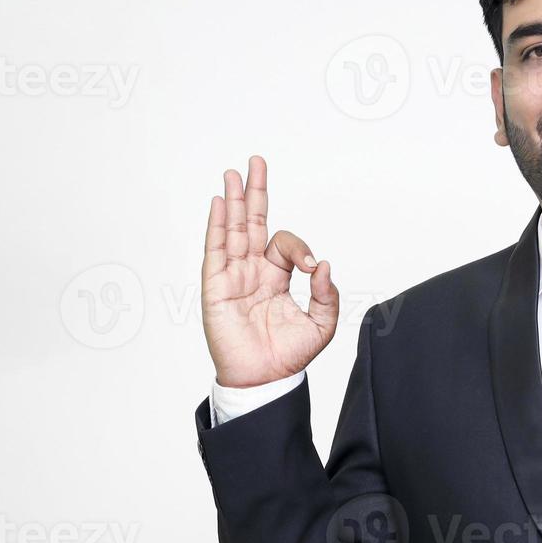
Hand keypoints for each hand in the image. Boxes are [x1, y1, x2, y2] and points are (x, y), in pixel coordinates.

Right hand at [201, 155, 338, 387]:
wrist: (264, 380)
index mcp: (275, 277)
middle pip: (252, 223)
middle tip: (256, 162)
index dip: (298, 247)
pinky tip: (221, 202)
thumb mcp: (321, 324)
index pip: (283, 244)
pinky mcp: (216, 287)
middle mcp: (252, 272)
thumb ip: (326, 295)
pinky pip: (215, 250)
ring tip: (234, 173)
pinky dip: (217, 225)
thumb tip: (322, 264)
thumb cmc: (288, 356)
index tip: (310, 266)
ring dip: (234, 201)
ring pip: (232, 230)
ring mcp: (232, 277)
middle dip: (255, 192)